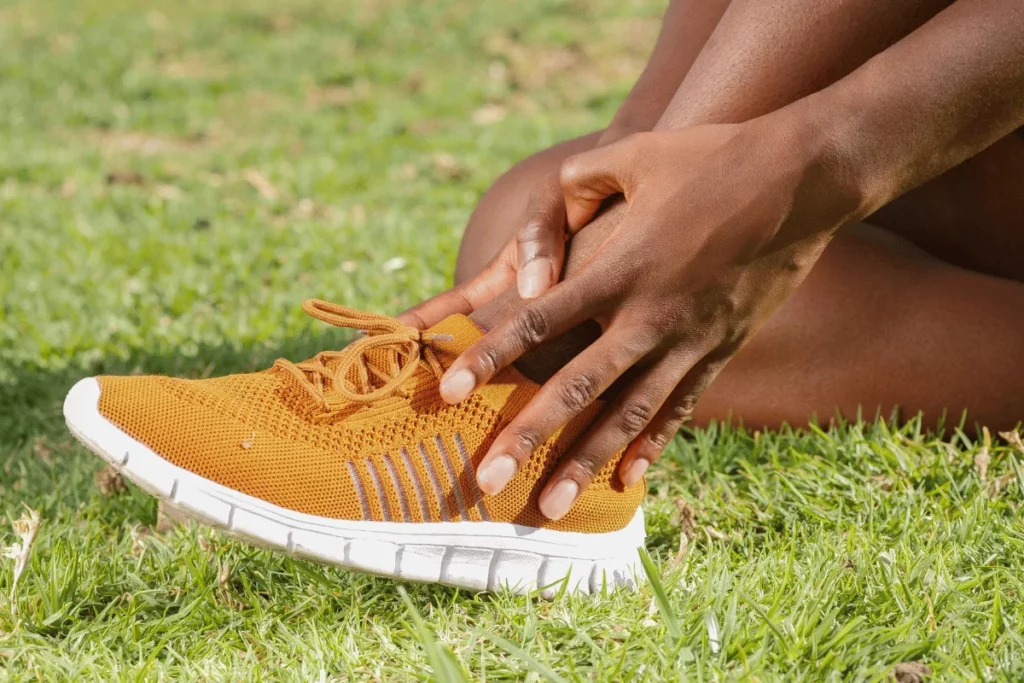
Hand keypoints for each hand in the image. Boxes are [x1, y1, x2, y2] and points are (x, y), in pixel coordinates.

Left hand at [438, 113, 864, 519]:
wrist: (804, 180)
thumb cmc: (712, 158)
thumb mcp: (634, 154)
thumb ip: (573, 185)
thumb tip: (537, 225)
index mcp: (621, 267)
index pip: (540, 319)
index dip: (490, 354)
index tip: (446, 390)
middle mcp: (650, 315)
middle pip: (578, 387)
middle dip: (528, 437)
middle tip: (486, 482)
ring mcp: (689, 339)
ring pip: (629, 415)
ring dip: (586, 463)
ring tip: (549, 506)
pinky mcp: (721, 349)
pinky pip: (680, 408)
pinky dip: (653, 446)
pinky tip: (628, 483)